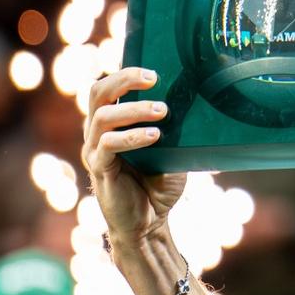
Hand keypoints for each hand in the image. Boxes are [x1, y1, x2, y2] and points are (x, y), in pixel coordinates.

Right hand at [81, 67, 186, 248]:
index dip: (126, 74)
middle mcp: (97, 132)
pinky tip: (154, 136)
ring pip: (103, 117)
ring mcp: (95, 150)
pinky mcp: (99, 169)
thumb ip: (175, 128)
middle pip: (98, 93)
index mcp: (112, 123)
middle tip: (153, 79)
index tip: (154, 71)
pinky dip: (132, 137)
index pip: (108, 87)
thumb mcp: (172, 150)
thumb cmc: (159, 183)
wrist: (148, 223)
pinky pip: (108, 146)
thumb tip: (200, 102)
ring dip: (134, 110)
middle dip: (124, 80)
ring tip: (162, 111)